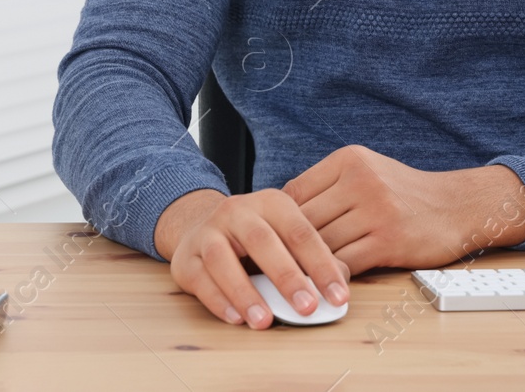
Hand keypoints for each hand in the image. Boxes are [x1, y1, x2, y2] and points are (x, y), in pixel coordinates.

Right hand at [155, 188, 350, 329]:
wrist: (201, 224)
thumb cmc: (256, 237)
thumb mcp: (284, 235)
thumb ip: (311, 257)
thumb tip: (339, 285)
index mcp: (271, 203)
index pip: (301, 232)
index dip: (322, 265)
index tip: (339, 297)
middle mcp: (238, 211)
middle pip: (263, 242)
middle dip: (287, 277)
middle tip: (307, 308)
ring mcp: (208, 232)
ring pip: (223, 260)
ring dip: (246, 293)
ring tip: (265, 321)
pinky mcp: (186, 257)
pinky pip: (201, 279)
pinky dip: (218, 301)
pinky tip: (236, 318)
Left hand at [282, 145, 524, 274]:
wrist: (457, 206)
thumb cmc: (404, 193)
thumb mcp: (367, 171)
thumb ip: (329, 186)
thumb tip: (282, 214)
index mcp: (350, 160)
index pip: (295, 192)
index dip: (278, 220)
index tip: (269, 240)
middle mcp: (361, 180)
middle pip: (304, 221)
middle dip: (287, 246)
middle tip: (270, 266)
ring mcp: (376, 210)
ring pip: (322, 245)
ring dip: (308, 266)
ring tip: (293, 279)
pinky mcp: (389, 241)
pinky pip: (346, 263)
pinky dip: (333, 277)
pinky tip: (326, 284)